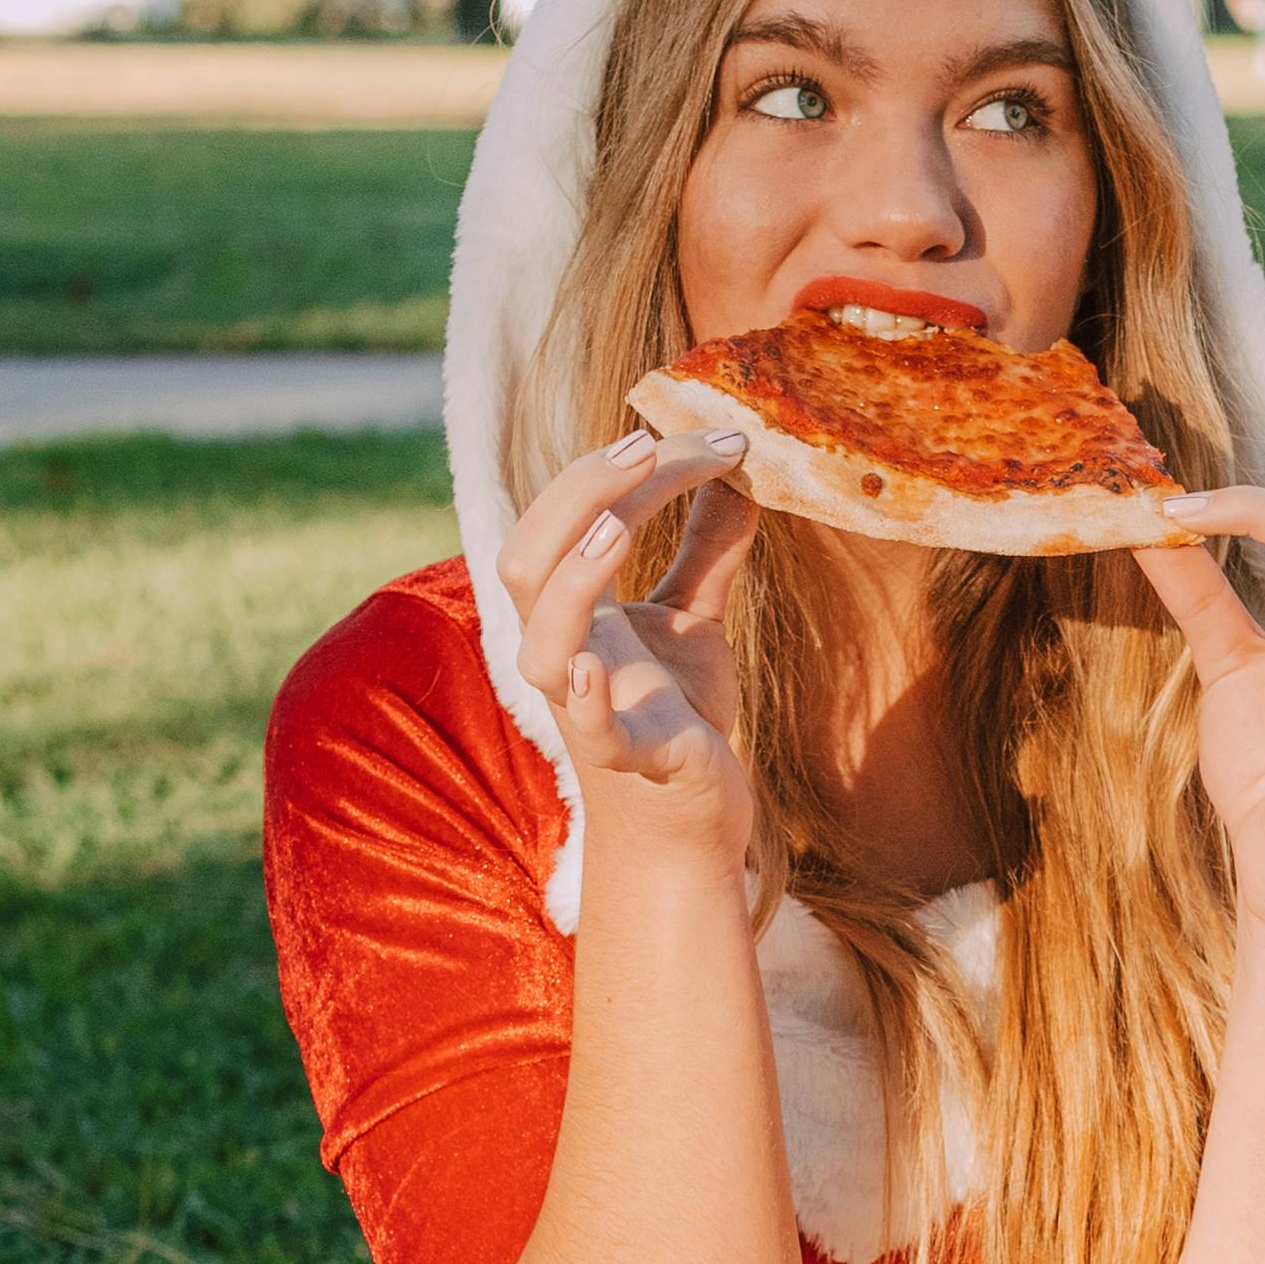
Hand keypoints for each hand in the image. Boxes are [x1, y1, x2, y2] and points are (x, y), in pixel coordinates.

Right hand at [499, 426, 760, 873]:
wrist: (691, 828)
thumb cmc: (680, 719)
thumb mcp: (695, 620)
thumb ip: (706, 548)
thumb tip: (737, 469)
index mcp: (576, 610)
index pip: (577, 516)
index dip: (630, 468)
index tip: (714, 435)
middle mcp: (567, 652)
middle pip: (527, 558)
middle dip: (577, 493)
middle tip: (646, 443)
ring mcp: (589, 708)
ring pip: (540, 642)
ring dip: (573, 581)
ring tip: (617, 528)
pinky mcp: (630, 761)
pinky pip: (588, 732)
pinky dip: (585, 700)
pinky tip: (593, 668)